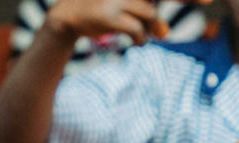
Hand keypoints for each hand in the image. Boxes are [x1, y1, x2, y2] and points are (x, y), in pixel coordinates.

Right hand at [44, 0, 167, 45]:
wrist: (69, 14)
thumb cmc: (101, 8)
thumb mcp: (126, 6)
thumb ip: (145, 14)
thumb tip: (164, 32)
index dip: (168, 3)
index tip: (167, 10)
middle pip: (154, 3)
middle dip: (154, 19)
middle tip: (147, 29)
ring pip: (150, 14)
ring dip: (149, 29)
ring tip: (140, 36)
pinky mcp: (110, 16)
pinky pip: (137, 29)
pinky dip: (141, 39)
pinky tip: (137, 42)